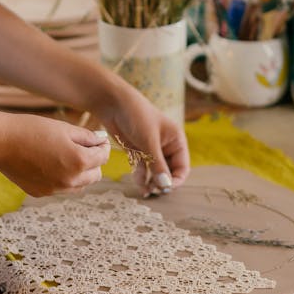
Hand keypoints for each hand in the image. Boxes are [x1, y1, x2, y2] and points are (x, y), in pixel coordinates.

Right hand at [0, 115, 110, 197]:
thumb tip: (101, 142)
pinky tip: (50, 163)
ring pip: (79, 185)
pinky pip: (61, 187)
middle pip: (95, 175)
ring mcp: (55, 189)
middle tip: (83, 147)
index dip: (102, 147)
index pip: (103, 158)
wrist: (2, 142)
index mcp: (78, 162)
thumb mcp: (64, 128)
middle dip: (93, 162)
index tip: (98, 140)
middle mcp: (70, 180)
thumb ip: (87, 137)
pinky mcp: (42, 193)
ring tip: (66, 155)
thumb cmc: (33, 129)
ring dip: (79, 172)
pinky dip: (62, 178)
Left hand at [96, 82, 189, 196]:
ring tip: (145, 191)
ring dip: (151, 182)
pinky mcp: (137, 150)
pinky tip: (138, 183)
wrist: (112, 102)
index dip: (175, 180)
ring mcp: (151, 149)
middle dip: (162, 182)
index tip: (165, 189)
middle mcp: (165, 146)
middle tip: (153, 191)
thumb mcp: (149, 141)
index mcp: (176, 140)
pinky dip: (141, 177)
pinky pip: (142, 168)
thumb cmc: (136, 115)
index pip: (182, 167)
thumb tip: (166, 186)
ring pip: (155, 172)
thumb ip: (158, 165)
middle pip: (168, 172)